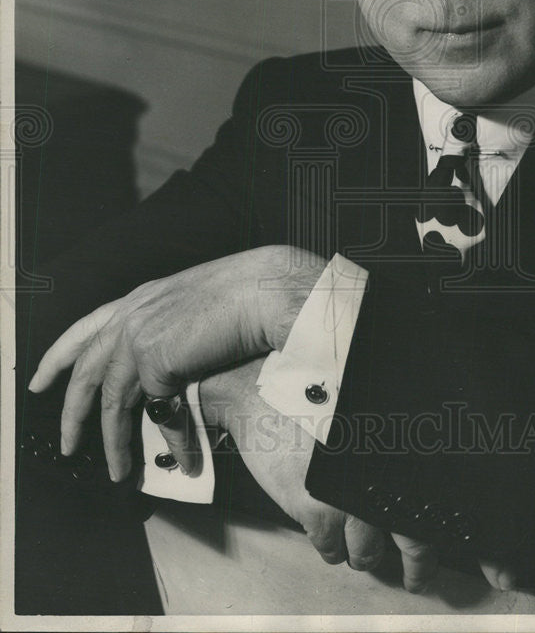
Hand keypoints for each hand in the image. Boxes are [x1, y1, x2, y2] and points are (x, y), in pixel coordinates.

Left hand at [28, 245, 325, 480]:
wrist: (265, 290)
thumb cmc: (250, 291)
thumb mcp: (197, 306)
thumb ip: (173, 332)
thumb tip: (171, 372)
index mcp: (142, 298)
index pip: (85, 328)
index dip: (58, 356)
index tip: (41, 380)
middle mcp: (132, 313)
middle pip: (85, 369)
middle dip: (71, 412)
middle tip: (67, 444)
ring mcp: (138, 336)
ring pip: (111, 400)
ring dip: (114, 442)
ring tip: (119, 471)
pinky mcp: (154, 361)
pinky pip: (157, 413)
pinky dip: (172, 440)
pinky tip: (183, 456)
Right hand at [202, 361, 514, 593]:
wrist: (261, 385)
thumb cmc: (324, 384)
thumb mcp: (375, 400)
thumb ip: (412, 432)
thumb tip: (445, 456)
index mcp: (409, 455)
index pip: (454, 508)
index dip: (488, 546)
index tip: (504, 574)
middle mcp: (385, 478)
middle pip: (419, 542)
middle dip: (423, 567)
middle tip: (422, 577)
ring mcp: (349, 497)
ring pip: (370, 552)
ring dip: (371, 557)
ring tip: (372, 557)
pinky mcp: (314, 508)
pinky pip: (331, 548)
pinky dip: (334, 549)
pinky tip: (334, 542)